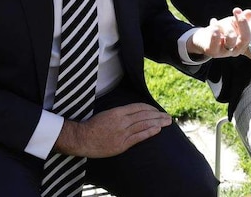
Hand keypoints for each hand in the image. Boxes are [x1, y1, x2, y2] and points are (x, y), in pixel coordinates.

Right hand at [54, 103, 171, 157]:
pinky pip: (139, 137)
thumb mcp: (107, 114)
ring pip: (144, 125)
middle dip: (158, 115)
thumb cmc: (93, 126)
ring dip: (158, 123)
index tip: (157, 111)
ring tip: (167, 122)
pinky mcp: (122, 144)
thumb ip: (120, 113)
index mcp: (118, 112)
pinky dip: (149, 132)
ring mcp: (123, 132)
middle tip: (168, 116)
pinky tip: (158, 130)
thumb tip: (134, 112)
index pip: (139, 107)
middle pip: (145, 115)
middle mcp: (122, 121)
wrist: (82, 139)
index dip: (150, 108)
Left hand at [189, 7, 250, 57]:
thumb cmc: (221, 31)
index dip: (244, 23)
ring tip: (218, 22)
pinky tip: (213, 22)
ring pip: (230, 41)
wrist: (204, 37)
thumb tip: (250, 12)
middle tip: (235, 12)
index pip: (247, 37)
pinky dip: (215, 33)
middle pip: (243, 39)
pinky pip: (215, 44)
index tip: (237, 10)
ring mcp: (224, 53)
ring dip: (225, 27)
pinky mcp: (212, 51)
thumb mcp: (232, 23)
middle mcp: (235, 51)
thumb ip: (242, 18)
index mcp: (242, 45)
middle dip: (239, 23)